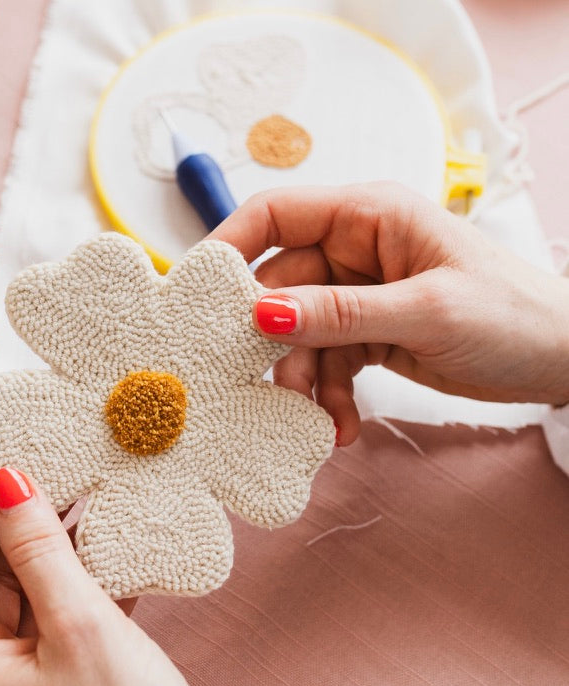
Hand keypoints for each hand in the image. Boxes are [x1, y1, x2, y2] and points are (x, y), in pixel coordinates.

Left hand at [0, 470, 341, 685]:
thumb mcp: (81, 624)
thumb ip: (38, 547)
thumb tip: (5, 481)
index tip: (1, 467)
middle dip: (16, 532)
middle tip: (51, 479)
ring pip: (18, 605)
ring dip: (50, 559)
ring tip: (82, 507)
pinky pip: (46, 631)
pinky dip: (70, 594)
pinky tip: (104, 559)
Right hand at [211, 182, 568, 444]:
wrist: (562, 360)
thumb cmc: (514, 314)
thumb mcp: (426, 311)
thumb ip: (341, 313)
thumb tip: (262, 313)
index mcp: (369, 216)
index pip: (277, 215)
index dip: (230, 246)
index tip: (196, 295)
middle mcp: (355, 251)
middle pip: (279, 288)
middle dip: (270, 342)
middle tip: (255, 382)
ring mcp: (358, 296)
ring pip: (297, 336)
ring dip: (301, 381)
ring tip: (318, 419)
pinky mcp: (366, 336)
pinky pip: (324, 364)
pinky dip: (325, 397)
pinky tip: (340, 427)